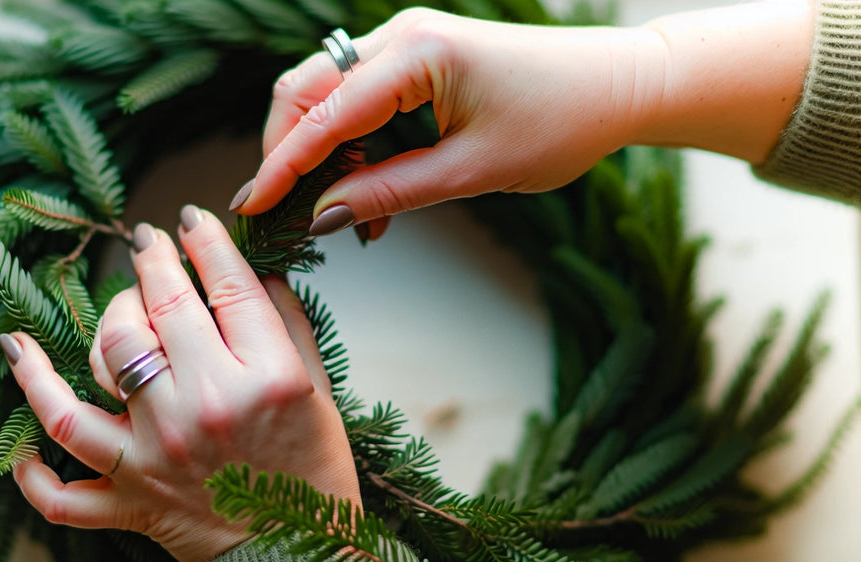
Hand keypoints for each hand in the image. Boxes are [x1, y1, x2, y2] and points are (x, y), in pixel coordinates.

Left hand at [2, 206, 359, 561]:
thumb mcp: (317, 388)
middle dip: (152, 261)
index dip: (205, 240)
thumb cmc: (313, 471)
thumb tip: (253, 270)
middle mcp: (205, 408)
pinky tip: (27, 407)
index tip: (191, 221)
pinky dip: (30, 459)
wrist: (298, 553)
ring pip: (103, 364)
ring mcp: (158, 454)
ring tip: (107, 308)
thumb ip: (287, 321)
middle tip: (149, 245)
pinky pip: (60, 484)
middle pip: (160, 309)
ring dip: (94, 324)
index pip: (226, 285)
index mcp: (266, 379)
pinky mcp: (131, 498)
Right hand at [234, 8, 664, 234]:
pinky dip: (350, 142)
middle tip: (286, 211)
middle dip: (287, 151)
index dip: (282, 165)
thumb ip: (390, 193)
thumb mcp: (471, 171)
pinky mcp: (418, 57)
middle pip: (307, 90)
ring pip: (328, 94)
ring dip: (321, 151)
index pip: (323, 114)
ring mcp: (408, 41)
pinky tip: (366, 186)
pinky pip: (360, 97)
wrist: (618, 85)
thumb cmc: (561, 122)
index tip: (251, 207)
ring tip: (342, 213)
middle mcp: (402, 35)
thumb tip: (323, 217)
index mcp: (417, 55)